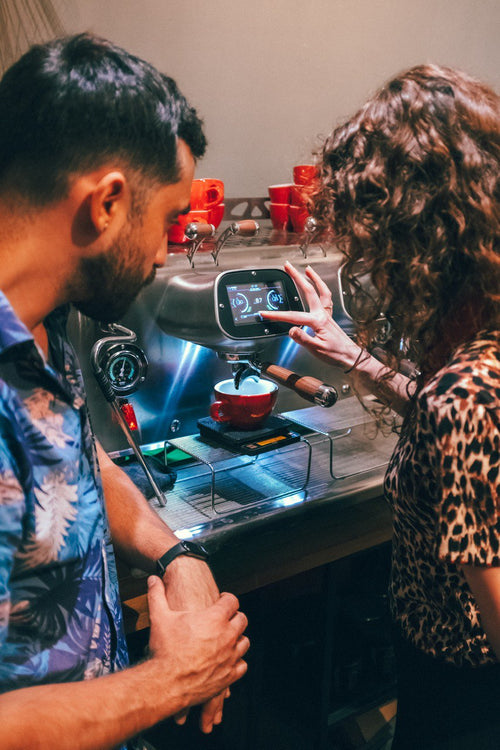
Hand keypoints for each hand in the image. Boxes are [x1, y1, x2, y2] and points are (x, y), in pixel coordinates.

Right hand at [161, 556, 233, 731]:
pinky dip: (236, 661)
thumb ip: (157, 595)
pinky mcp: (229, 676)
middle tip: (223, 619)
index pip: (232, 601)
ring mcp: (230, 657)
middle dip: (233, 617)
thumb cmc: (164, 650)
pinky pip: (242, 665)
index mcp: (214, 618)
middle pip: (242, 619)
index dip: (227, 599)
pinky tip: (226, 659)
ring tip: (225, 639)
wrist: (165, 684)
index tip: (221, 601)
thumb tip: (153, 578)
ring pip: (244, 642)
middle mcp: (227, 636)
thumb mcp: (159, 617)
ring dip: (237, 638)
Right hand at [260, 262, 360, 369]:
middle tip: (288, 266)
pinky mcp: (328, 317)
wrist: (350, 357)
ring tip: (307, 269)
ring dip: (314, 278)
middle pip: (309, 291)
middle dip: (297, 277)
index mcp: (317, 321)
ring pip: (321, 290)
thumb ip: (303, 339)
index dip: (277, 315)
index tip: (265, 313)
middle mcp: (322, 314)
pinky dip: (322, 289)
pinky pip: (326, 298)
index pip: (293, 317)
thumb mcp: (317, 350)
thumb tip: (291, 330)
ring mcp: (326, 314)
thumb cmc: (335, 354)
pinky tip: (318, 286)